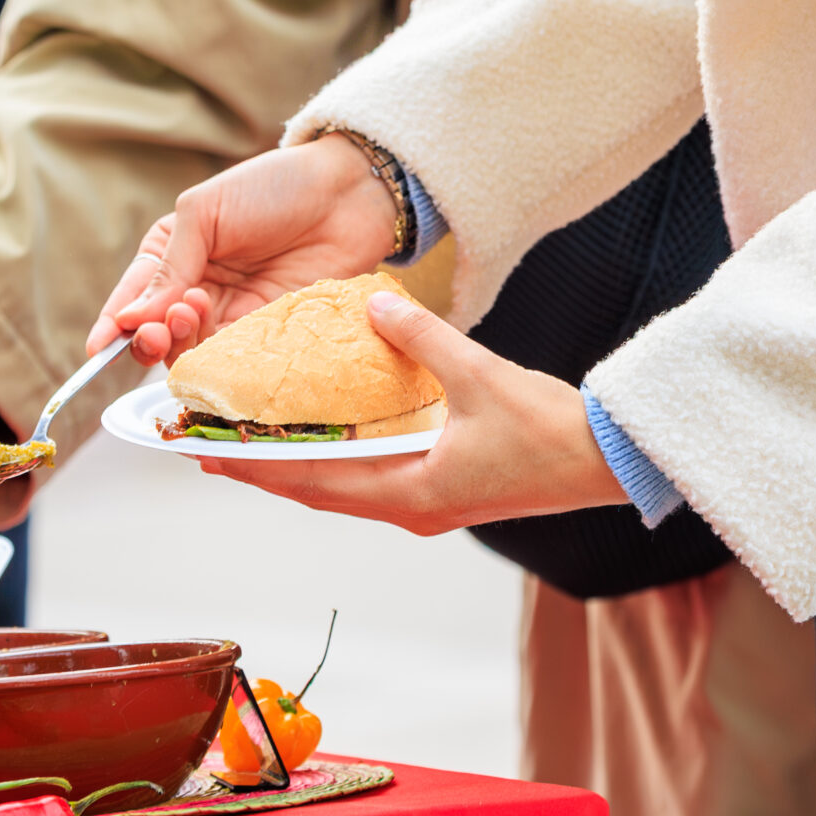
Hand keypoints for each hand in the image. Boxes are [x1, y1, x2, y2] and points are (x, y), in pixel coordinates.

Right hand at [88, 135, 399, 364]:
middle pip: (156, 333)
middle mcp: (196, 289)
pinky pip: (231, 360)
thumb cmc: (273, 187)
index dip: (113, 326)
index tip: (97, 349)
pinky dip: (216, 359)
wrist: (347, 193)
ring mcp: (232, 314)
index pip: (132, 297)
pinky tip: (216, 340)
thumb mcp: (205, 212)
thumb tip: (130, 317)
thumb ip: (170, 265)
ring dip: (180, 342)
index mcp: (172, 253)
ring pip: (190, 351)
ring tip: (191, 310)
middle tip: (161, 325)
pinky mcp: (266, 334)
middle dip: (148, 337)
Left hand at [203, 291, 626, 531]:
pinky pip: (371, 479)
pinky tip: (325, 434)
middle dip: (264, 467)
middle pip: (316, 491)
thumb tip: (373, 306)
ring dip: (297, 466)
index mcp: (409, 494)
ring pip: (341, 489)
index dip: (255, 464)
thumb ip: (421, 338)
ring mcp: (427, 504)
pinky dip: (337, 459)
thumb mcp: (479, 374)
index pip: (310, 481)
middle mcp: (409, 509)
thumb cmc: (551, 432)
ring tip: (254, 438)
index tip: (207, 450)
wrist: (608, 461)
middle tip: (212, 442)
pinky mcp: (443, 491)